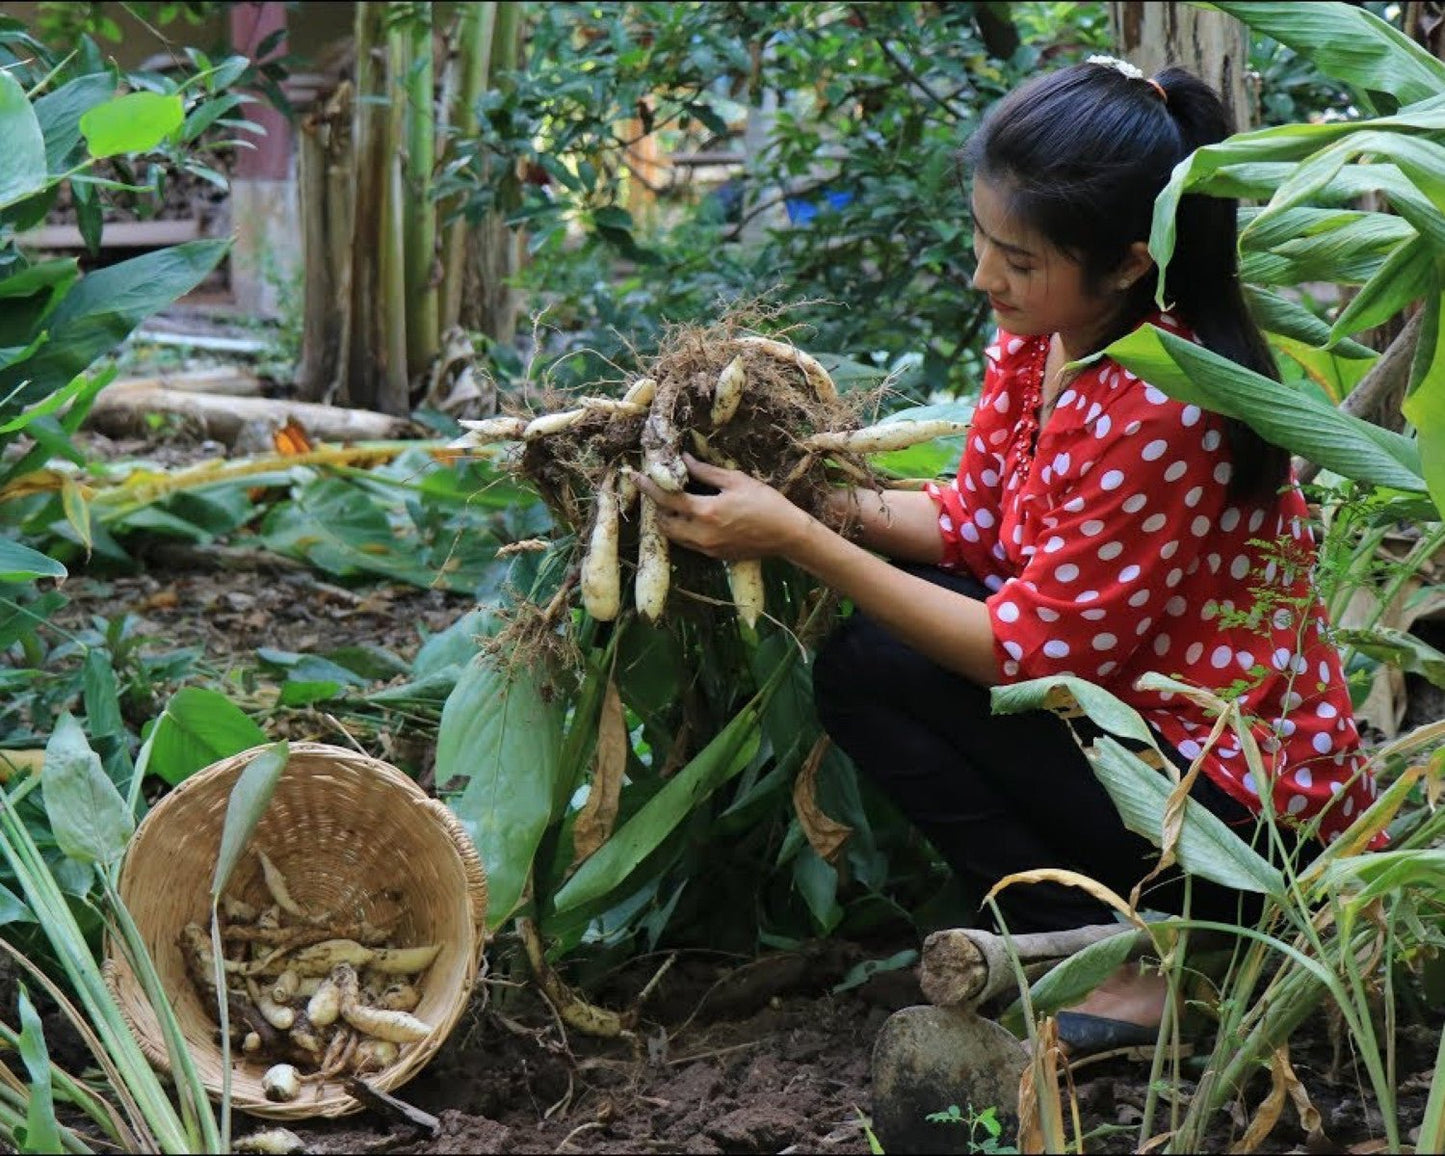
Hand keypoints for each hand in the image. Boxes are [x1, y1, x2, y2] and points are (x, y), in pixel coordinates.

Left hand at [630, 454, 812, 561]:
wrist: (787, 535)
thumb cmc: (766, 503)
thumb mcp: (736, 480)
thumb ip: (706, 472)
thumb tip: (684, 460)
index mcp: (706, 512)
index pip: (667, 499)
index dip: (649, 486)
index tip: (636, 476)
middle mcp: (701, 534)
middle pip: (664, 523)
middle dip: (658, 507)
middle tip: (660, 490)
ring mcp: (707, 548)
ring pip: (675, 536)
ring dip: (670, 520)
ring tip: (676, 503)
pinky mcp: (714, 556)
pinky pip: (689, 543)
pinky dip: (685, 529)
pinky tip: (695, 516)